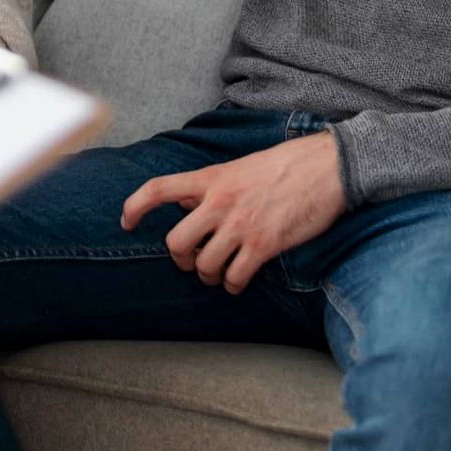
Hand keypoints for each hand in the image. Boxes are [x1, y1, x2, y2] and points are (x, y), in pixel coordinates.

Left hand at [121, 132, 346, 294]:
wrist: (325, 167)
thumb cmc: (283, 165)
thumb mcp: (237, 167)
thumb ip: (210, 187)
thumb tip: (186, 208)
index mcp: (210, 178)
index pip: (158, 189)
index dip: (135, 206)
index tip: (125, 222)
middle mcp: (219, 202)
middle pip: (175, 242)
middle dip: (180, 259)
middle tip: (192, 260)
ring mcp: (240, 225)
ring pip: (204, 265)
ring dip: (209, 276)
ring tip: (219, 273)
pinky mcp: (264, 244)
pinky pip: (235, 277)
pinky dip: (234, 285)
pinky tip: (239, 281)